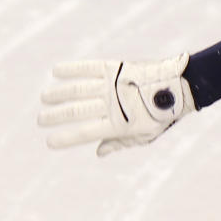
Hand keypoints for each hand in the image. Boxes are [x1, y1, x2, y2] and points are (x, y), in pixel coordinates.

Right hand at [38, 56, 193, 155]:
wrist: (179, 87)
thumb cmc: (161, 116)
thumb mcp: (144, 136)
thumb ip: (119, 143)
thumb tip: (98, 152)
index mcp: (119, 125)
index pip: (84, 133)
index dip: (65, 138)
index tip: (49, 142)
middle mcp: (112, 105)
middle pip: (75, 111)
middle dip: (55, 117)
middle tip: (41, 120)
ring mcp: (112, 85)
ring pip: (77, 90)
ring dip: (58, 94)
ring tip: (44, 98)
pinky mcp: (115, 68)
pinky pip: (87, 68)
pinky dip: (71, 69)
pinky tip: (56, 71)